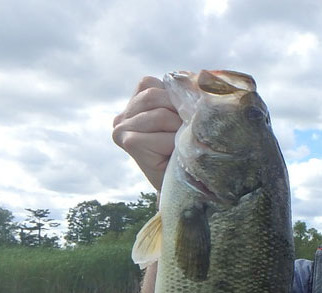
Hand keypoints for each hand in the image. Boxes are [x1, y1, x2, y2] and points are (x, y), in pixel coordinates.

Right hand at [112, 76, 181, 190]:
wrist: (184, 186)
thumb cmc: (187, 149)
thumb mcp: (185, 115)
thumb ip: (185, 95)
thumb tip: (200, 77)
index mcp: (137, 99)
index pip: (162, 83)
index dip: (181, 100)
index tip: (187, 121)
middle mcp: (123, 114)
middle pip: (157, 96)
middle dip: (178, 114)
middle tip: (184, 135)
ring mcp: (121, 128)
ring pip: (160, 115)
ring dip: (178, 132)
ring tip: (179, 145)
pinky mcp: (127, 142)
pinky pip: (159, 136)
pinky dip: (172, 145)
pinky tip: (170, 155)